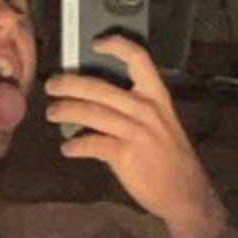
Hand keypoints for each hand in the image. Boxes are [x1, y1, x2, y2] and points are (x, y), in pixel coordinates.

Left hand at [44, 36, 224, 237]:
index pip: (138, 59)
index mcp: (158, 97)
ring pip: (91, 113)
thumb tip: (98, 98)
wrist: (185, 193)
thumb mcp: (163, 125)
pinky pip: (91, 143)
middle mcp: (146, 110)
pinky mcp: (125, 154)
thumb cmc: (170, 159)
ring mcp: (135, 132)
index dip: (116, 46)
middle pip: (100, 87)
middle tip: (52, 85)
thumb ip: (137, 109)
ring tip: (52, 114)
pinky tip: (68, 148)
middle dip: (70, 84)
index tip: (95, 43)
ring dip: (66, 111)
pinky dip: (75, 145)